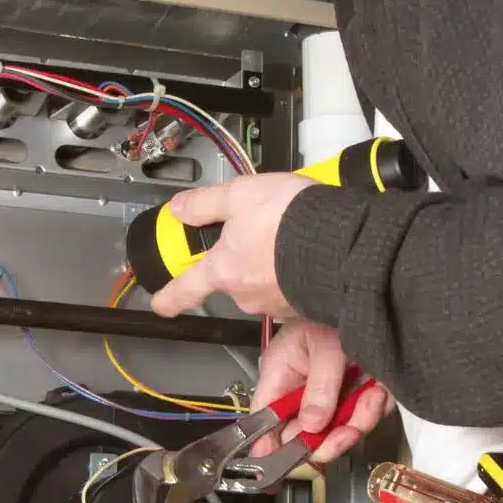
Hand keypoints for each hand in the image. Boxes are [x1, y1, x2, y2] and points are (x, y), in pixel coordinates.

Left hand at [150, 173, 317, 319]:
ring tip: (287, 236)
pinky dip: (291, 272)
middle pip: (230, 278)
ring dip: (269, 263)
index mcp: (223, 270)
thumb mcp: (240, 195)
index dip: (168, 298)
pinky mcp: (301, 306)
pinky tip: (304, 251)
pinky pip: (288, 288)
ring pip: (261, 282)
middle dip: (240, 257)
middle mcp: (244, 294)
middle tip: (259, 230)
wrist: (342, 244)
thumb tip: (179, 209)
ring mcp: (274, 303)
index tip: (159, 304)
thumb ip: (205, 204)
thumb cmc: (291, 221)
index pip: (185, 290)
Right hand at [252, 321, 393, 464]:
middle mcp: (302, 388)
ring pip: (339, 428)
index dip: (270, 444)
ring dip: (359, 420)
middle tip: (347, 433)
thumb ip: (320, 389)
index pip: (265, 418)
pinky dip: (375, 408)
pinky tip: (379, 390)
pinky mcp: (354, 391)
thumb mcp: (326, 348)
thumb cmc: (335, 307)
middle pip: (307, 432)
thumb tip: (311, 427)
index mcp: (281, 373)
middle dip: (331, 436)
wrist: (370, 294)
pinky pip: (363, 415)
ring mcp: (329, 391)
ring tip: (372, 397)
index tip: (282, 463)